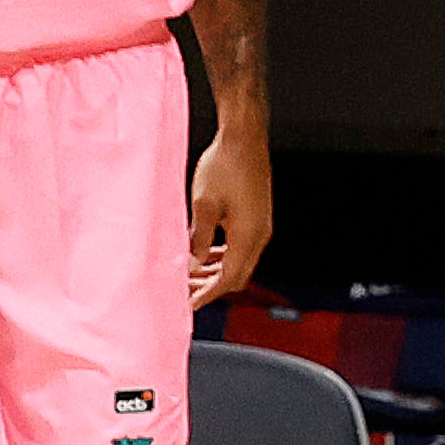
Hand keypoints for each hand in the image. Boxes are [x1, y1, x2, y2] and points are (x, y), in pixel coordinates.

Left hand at [185, 137, 269, 307]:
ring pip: (239, 261)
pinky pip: (240, 247)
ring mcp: (260, 225)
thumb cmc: (224, 166)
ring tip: (188, 274)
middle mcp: (260, 234)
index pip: (229, 278)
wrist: (244, 139)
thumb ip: (198, 239)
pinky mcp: (256, 217)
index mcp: (249, 235)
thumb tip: (190, 266)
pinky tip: (203, 253)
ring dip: (215, 271)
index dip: (207, 294)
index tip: (187, 305)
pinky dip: (222, 256)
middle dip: (210, 286)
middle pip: (238, 275)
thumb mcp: (203, 205)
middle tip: (183, 292)